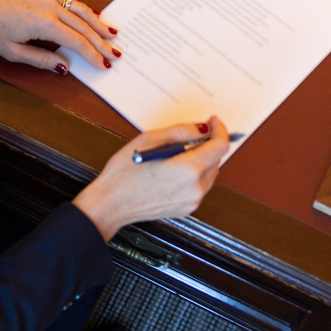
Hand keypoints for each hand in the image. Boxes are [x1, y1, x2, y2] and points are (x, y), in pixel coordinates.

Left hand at [0, 0, 119, 71]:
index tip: (104, 64)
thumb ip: (41, 60)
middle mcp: (49, 6)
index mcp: (43, 22)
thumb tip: (64, 66)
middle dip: (101, 41)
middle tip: (116, 53)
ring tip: (112, 33)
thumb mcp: (12, 52)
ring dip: (97, 23)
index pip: (77, 41)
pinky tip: (90, 16)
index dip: (92, 54)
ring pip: (80, 9)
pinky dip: (83, 10)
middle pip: (83, 26)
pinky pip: (69, 0)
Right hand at [72, 116, 229, 241]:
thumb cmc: (124, 175)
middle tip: (190, 136)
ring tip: (176, 155)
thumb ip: (180, 132)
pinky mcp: (187, 208)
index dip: (218, 130)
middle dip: (207, 144)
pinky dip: (194, 175)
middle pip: (216, 159)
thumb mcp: (149, 140)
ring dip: (201, 160)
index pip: (220, 146)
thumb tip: (200, 128)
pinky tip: (173, 171)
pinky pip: (200, 186)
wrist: (111, 204)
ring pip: (210, 173)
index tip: (212, 122)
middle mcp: (194, 188)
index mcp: (187, 169)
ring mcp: (192, 201)